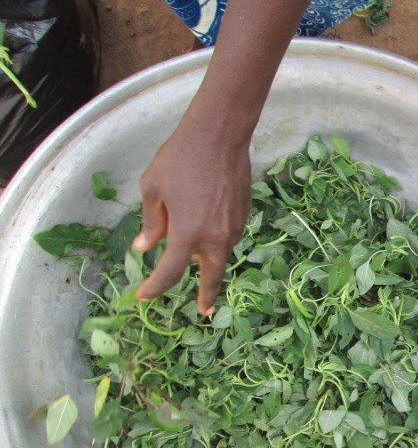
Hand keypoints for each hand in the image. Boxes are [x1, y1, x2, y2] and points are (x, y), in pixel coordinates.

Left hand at [134, 122, 251, 315]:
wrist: (220, 136)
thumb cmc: (180, 158)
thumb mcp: (153, 189)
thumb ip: (151, 223)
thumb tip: (145, 248)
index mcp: (188, 234)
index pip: (170, 272)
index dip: (155, 288)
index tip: (143, 296)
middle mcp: (215, 238)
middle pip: (211, 277)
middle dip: (206, 296)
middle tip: (203, 311)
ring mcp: (234, 228)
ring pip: (221, 255)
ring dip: (209, 260)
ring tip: (196, 258)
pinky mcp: (244, 216)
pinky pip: (229, 237)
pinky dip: (217, 240)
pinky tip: (208, 227)